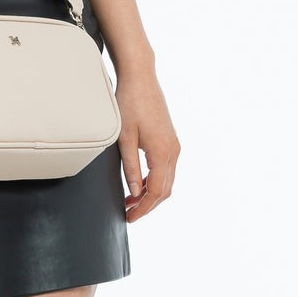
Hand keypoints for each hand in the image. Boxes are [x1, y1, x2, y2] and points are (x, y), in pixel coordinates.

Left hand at [114, 66, 180, 222]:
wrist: (140, 78)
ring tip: (131, 200)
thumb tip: (134, 192)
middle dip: (147, 205)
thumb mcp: (124, 137)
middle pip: (164, 190)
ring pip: (166, 180)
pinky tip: (139, 182)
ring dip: (150, 193)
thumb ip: (130, 166)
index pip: (156, 192)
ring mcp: (173, 145)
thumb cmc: (130, 103)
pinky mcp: (170, 140)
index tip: (130, 218)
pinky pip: (165, 168)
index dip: (143, 208)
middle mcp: (173, 151)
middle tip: (128, 213)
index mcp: (162, 152)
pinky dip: (154, 180)